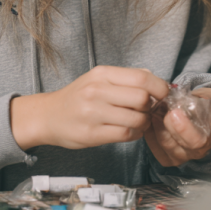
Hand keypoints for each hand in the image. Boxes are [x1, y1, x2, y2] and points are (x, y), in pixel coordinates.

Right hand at [9, 65, 169, 149]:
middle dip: (151, 106)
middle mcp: (96, 91)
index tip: (163, 94)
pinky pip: (125, 135)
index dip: (159, 87)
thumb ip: (125, 77)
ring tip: (139, 122)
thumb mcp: (98, 79)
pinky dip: (135, 134)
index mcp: (102, 74)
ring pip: (136, 119)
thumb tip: (153, 76)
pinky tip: (131, 131)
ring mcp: (93, 113)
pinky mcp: (91, 134)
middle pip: (142, 98)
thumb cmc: (77, 97)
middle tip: (148, 109)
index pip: (142, 77)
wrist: (47, 116)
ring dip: (144, 123)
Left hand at [144, 87, 210, 166]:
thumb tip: (178, 99)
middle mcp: (197, 152)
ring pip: (162, 144)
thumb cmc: (210, 107)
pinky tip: (149, 119)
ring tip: (153, 109)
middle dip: (164, 123)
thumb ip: (194, 101)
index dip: (183, 129)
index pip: (196, 141)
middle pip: (174, 144)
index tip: (174, 112)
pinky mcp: (168, 158)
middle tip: (159, 104)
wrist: (210, 118)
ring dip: (155, 125)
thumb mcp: (208, 99)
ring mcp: (182, 157)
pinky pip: (154, 147)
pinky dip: (149, 132)